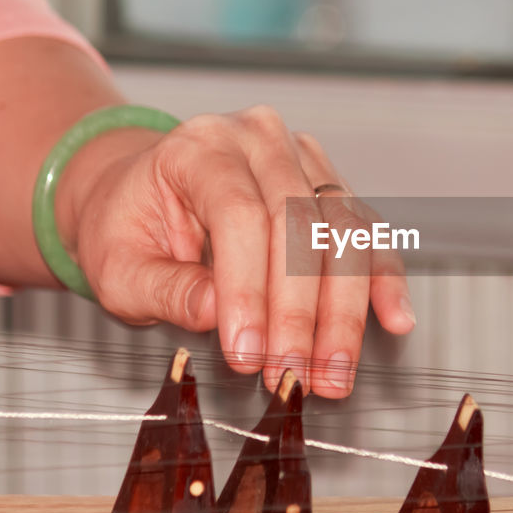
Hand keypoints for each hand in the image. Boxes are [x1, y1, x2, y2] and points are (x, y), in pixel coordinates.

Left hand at [58, 105, 414, 397]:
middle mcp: (259, 139)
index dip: (249, 290)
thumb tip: (215, 315)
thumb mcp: (119, 267)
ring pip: (341, 235)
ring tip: (333, 372)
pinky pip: (365, 235)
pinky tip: (394, 317)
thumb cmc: (127, 227)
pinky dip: (383, 280)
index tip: (249, 354)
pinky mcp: (330, 187)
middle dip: (301, 313)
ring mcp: (302, 159)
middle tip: (295, 373)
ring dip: (344, 312)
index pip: (240, 214)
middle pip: (300, 226)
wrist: (138, 194)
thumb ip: (165, 290)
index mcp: (200, 147)